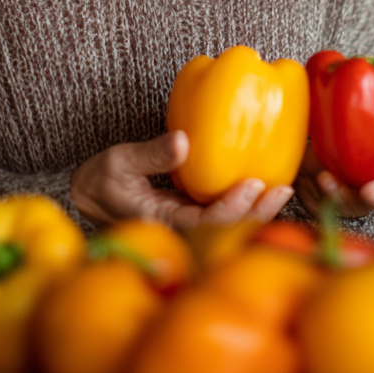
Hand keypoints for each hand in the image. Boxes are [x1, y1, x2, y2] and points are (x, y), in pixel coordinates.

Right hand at [70, 130, 294, 231]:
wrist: (90, 197)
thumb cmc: (102, 181)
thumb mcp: (119, 162)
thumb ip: (152, 154)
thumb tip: (185, 140)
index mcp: (164, 224)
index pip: (205, 224)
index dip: (232, 208)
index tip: (252, 185)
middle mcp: (181, 232)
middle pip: (226, 231)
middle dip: (256, 214)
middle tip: (282, 190)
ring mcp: (188, 227)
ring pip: (229, 226)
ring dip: (257, 211)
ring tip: (283, 189)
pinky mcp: (192, 217)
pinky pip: (224, 216)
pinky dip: (246, 204)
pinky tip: (263, 187)